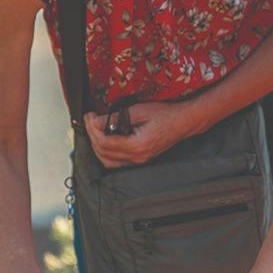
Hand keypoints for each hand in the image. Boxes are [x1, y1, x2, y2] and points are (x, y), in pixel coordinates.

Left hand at [83, 100, 204, 167]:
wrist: (183, 122)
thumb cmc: (166, 115)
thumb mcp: (139, 110)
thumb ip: (116, 117)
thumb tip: (97, 121)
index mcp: (137, 146)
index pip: (105, 143)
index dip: (92, 129)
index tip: (89, 116)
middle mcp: (137, 157)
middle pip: (103, 153)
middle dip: (92, 136)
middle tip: (90, 120)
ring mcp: (139, 160)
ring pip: (108, 161)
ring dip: (97, 146)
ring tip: (95, 129)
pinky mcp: (140, 159)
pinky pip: (117, 162)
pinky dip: (106, 152)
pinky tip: (105, 139)